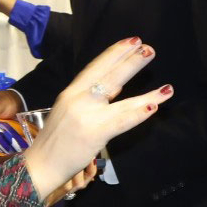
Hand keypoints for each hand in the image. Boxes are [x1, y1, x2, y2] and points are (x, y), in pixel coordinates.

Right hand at [24, 38, 173, 201]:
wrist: (39, 165)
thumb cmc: (56, 140)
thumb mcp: (68, 110)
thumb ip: (90, 97)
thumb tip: (116, 86)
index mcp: (71, 91)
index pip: (96, 66)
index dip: (115, 52)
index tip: (133, 41)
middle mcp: (78, 98)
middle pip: (108, 75)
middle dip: (130, 61)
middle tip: (148, 48)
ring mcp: (86, 115)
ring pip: (119, 98)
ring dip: (145, 91)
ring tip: (167, 87)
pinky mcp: (93, 133)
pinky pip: (120, 121)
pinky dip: (137, 113)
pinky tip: (152, 107)